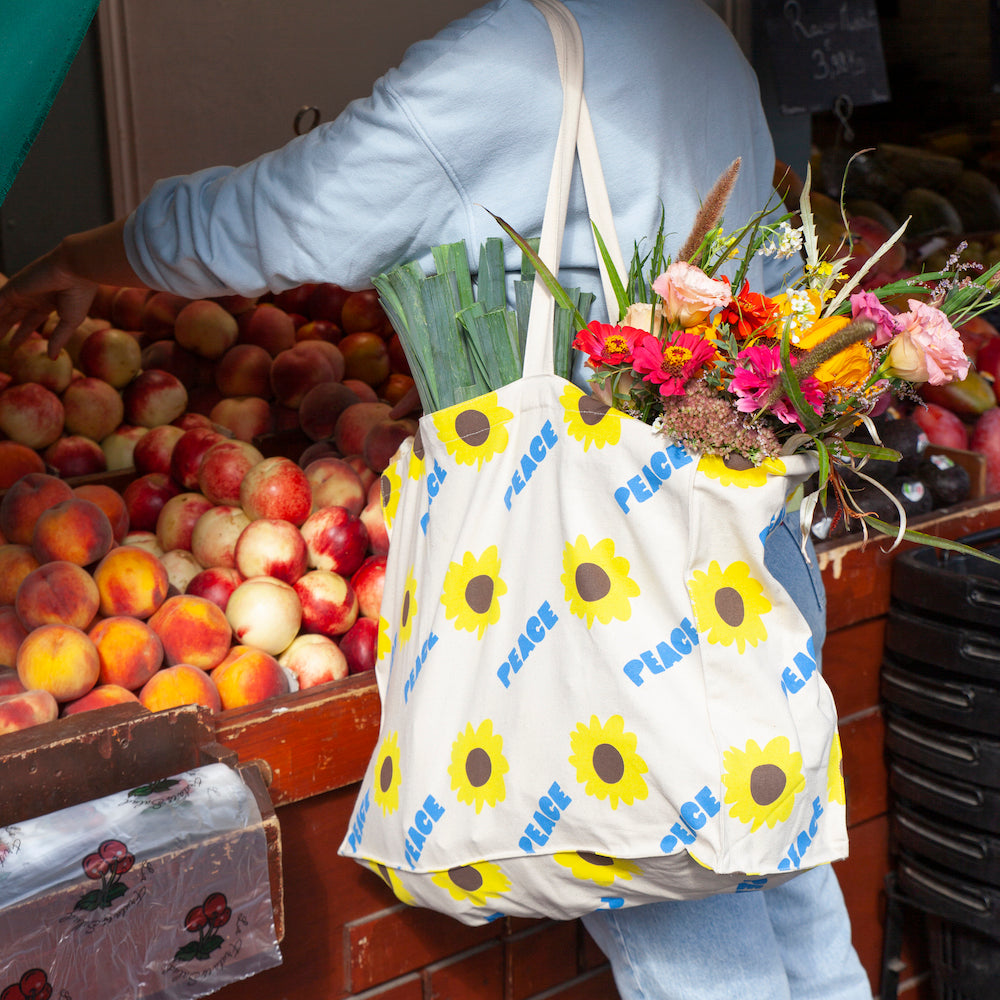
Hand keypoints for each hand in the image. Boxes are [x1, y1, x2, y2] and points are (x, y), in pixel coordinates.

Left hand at [0, 219, 142, 358]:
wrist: (75, 269)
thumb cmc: (79, 294)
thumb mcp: (70, 321)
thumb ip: (58, 338)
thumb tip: (52, 357)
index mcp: (48, 303)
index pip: (31, 321)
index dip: (22, 333)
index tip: (13, 344)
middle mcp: (33, 297)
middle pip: (14, 316)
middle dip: (5, 328)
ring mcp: (21, 292)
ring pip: (3, 311)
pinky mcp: (12, 288)